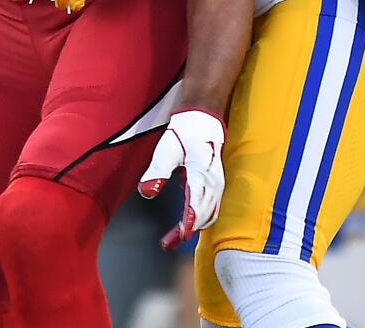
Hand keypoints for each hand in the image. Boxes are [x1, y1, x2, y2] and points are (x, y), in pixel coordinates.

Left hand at [137, 110, 225, 250]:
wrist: (202, 121)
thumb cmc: (184, 134)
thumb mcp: (166, 149)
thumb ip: (157, 171)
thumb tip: (147, 192)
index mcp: (202, 175)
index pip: (196, 206)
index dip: (187, 224)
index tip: (177, 238)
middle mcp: (213, 184)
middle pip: (202, 215)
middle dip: (186, 231)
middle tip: (167, 243)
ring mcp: (217, 186)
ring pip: (208, 214)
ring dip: (193, 228)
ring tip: (173, 239)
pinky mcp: (216, 186)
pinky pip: (211, 209)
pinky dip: (200, 220)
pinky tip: (186, 224)